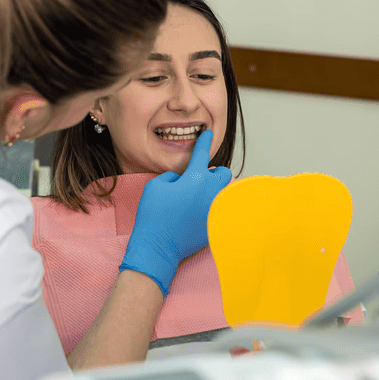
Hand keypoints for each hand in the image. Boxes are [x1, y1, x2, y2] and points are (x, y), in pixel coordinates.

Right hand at [119, 129, 232, 294]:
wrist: (157, 246)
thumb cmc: (153, 215)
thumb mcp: (156, 186)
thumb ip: (173, 176)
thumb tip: (182, 179)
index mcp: (195, 179)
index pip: (202, 154)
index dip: (204, 141)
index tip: (208, 133)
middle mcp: (210, 193)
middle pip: (224, 173)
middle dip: (215, 172)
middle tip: (200, 178)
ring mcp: (215, 210)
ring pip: (225, 192)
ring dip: (215, 190)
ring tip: (199, 196)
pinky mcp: (215, 225)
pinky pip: (219, 210)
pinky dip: (211, 208)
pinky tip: (197, 213)